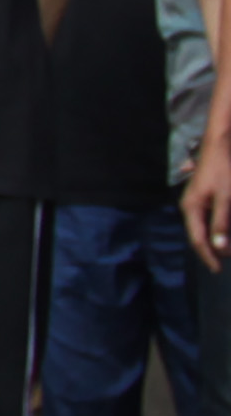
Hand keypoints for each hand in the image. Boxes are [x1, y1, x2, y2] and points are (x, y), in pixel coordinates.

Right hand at [190, 135, 230, 272]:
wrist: (221, 144)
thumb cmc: (223, 171)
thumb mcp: (226, 198)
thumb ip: (221, 223)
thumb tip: (218, 248)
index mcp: (191, 208)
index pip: (198, 239)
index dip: (208, 256)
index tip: (218, 270)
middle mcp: (189, 206)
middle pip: (199, 235)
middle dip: (211, 250)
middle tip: (224, 262)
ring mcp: (195, 201)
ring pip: (203, 227)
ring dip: (215, 239)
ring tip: (226, 249)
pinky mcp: (203, 196)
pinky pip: (207, 218)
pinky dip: (216, 227)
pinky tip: (224, 229)